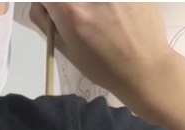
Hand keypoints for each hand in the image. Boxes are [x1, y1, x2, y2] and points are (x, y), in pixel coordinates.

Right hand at [32, 2, 179, 98]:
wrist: (144, 68)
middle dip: (68, 4)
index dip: (48, 2)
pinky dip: (112, 5)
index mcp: (73, 14)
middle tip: (78, 14)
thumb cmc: (102, 65)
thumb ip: (46, 21)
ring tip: (103, 17)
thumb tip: (40, 2)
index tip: (53, 9)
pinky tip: (118, 14)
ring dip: (92, 6)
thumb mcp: (66, 49)